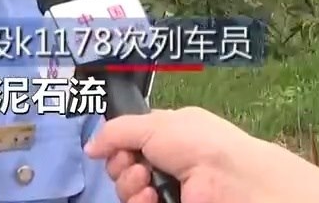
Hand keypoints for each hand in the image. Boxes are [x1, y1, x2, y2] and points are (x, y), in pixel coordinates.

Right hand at [84, 107, 318, 202]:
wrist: (229, 178)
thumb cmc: (197, 143)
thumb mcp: (153, 124)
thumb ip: (116, 131)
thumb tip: (90, 148)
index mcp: (167, 133)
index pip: (128, 140)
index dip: (118, 144)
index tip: (118, 147)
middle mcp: (165, 160)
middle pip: (122, 166)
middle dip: (121, 166)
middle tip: (136, 166)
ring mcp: (166, 188)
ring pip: (126, 189)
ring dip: (129, 185)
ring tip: (148, 183)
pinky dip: (139, 201)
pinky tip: (152, 198)